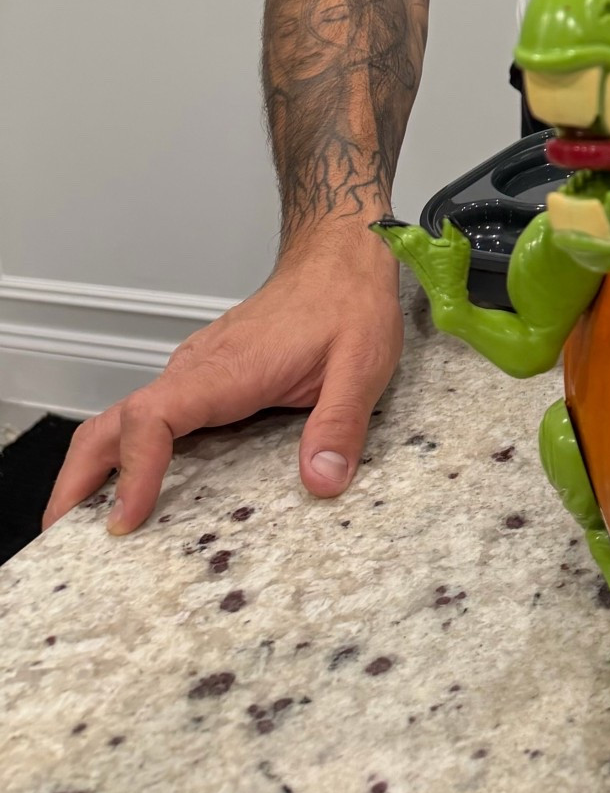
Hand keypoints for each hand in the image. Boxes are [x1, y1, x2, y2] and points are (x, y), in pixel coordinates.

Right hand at [42, 233, 403, 534]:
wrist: (341, 254)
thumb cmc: (348, 301)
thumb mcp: (362, 364)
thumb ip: (340, 424)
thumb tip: (321, 481)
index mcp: (226, 369)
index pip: (152, 419)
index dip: (132, 471)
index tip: (124, 518)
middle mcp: (198, 369)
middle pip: (113, 422)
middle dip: (78, 478)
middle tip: (64, 537)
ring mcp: (197, 370)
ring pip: (127, 418)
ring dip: (99, 467)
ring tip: (90, 525)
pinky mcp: (206, 375)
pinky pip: (155, 415)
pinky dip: (130, 452)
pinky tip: (142, 487)